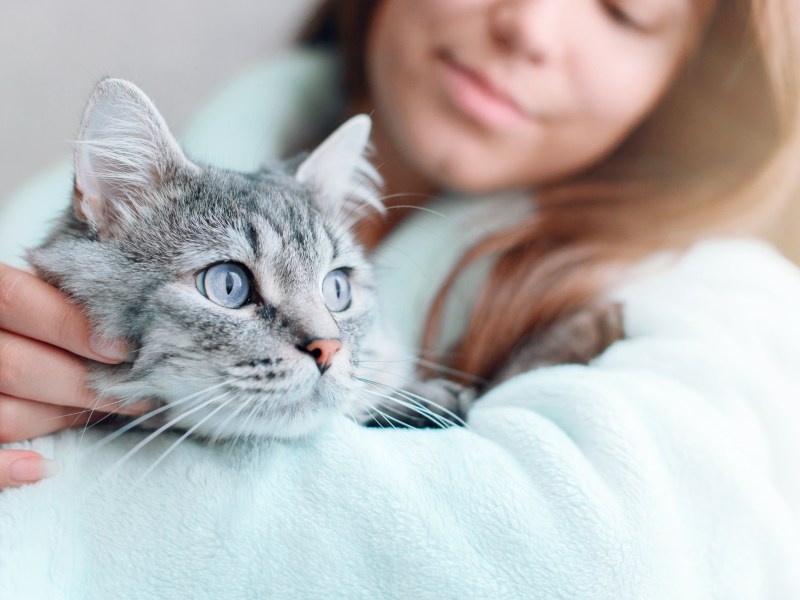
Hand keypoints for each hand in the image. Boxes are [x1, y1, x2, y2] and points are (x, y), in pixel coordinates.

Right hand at [0, 263, 142, 488]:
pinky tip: (44, 467)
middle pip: (19, 366)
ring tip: (104, 411)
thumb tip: (134, 317)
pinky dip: (8, 469)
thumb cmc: (26, 314)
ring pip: (7, 413)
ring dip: (64, 418)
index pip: (18, 300)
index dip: (71, 325)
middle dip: (87, 384)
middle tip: (138, 392)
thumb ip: (64, 295)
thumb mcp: (33, 288)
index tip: (123, 348)